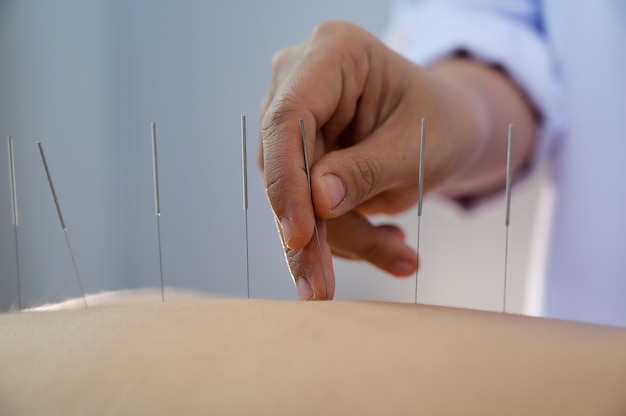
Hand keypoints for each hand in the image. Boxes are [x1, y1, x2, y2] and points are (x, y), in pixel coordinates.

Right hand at [259, 21, 535, 299]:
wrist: (447, 128)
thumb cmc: (442, 123)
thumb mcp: (418, 147)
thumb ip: (368, 171)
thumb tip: (316, 203)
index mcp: (334, 53)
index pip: (288, 118)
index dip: (287, 182)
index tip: (301, 238)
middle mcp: (302, 80)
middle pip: (285, 165)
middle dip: (312, 233)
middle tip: (323, 289)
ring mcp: (297, 119)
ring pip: (293, 196)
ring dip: (340, 240)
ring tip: (400, 255)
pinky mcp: (300, 156)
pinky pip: (307, 208)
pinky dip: (345, 238)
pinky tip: (391, 247)